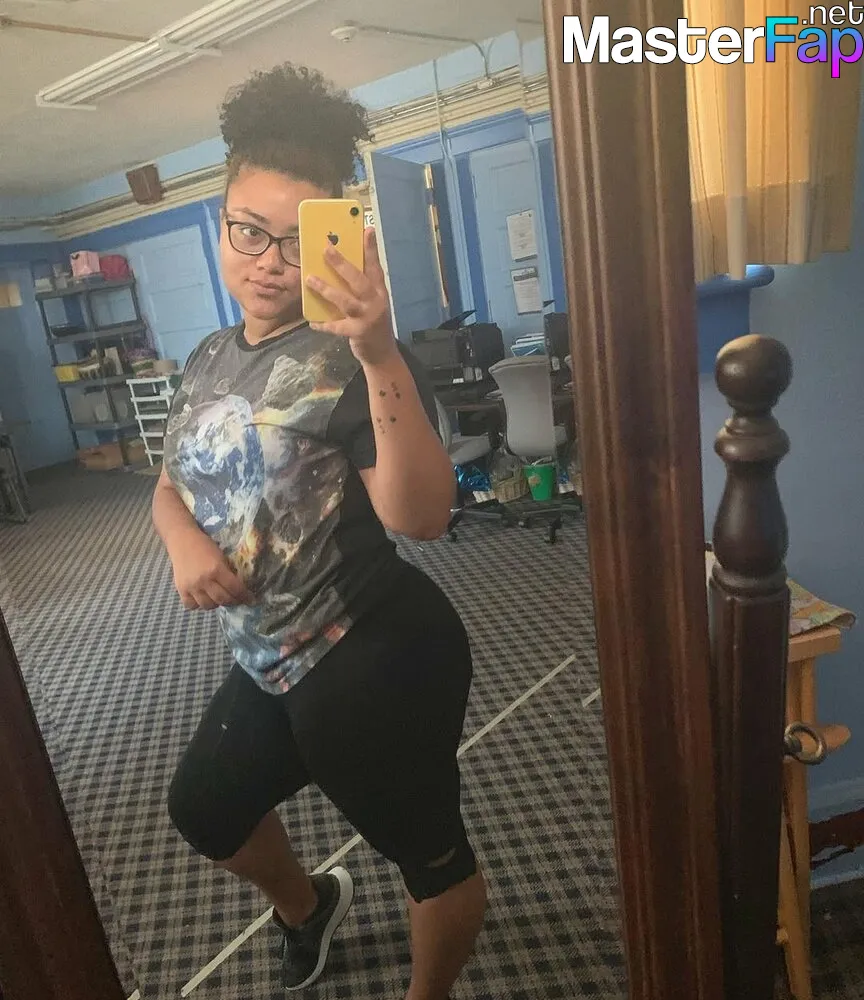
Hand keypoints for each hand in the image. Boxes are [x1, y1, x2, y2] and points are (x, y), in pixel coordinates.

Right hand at [168, 528, 253, 611]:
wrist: (182, 540)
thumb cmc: (205, 546)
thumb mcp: (221, 556)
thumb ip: (228, 572)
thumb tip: (239, 588)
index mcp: (216, 569)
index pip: (235, 588)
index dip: (245, 596)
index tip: (251, 600)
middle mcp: (204, 580)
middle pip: (222, 599)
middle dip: (233, 602)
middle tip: (237, 600)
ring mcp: (191, 586)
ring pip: (208, 606)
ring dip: (216, 604)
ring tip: (219, 598)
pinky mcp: (180, 589)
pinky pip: (192, 606)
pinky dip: (199, 605)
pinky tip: (203, 598)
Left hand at [305, 227, 399, 366]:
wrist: (382, 354)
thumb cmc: (373, 323)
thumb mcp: (372, 302)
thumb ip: (360, 287)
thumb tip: (339, 267)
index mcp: (379, 291)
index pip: (375, 266)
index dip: (371, 249)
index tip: (367, 229)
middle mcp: (376, 302)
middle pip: (359, 280)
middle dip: (342, 264)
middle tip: (326, 249)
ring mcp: (367, 318)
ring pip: (345, 301)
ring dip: (326, 289)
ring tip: (310, 279)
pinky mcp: (358, 333)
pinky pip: (336, 327)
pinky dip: (324, 324)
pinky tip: (312, 322)